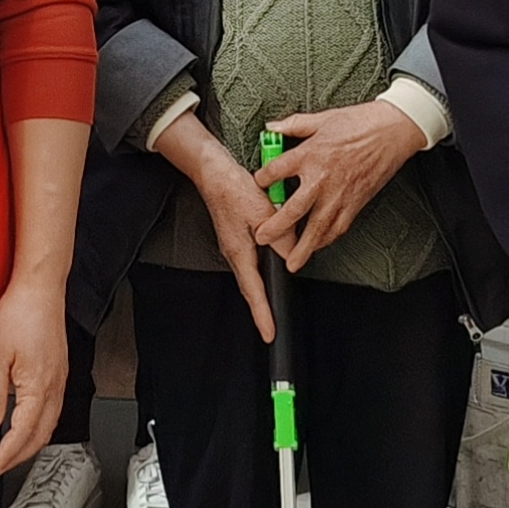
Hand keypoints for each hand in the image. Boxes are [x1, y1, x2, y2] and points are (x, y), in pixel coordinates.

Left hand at [0, 271, 66, 476]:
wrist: (40, 287)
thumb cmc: (20, 313)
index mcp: (39, 387)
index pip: (22, 434)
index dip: (7, 455)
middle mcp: (55, 386)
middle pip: (41, 435)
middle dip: (20, 456)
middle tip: (0, 466)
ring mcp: (61, 378)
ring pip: (50, 423)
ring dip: (32, 442)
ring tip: (11, 451)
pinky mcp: (60, 369)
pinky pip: (54, 408)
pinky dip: (40, 425)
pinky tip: (27, 422)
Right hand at [153, 109, 281, 340]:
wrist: (214, 173)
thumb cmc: (234, 190)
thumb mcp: (264, 213)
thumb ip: (282, 237)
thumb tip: (294, 256)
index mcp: (239, 251)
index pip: (253, 291)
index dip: (262, 314)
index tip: (268, 333)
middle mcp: (234, 253)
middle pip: (250, 289)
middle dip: (260, 310)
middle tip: (270, 329)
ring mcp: (235, 247)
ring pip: (251, 276)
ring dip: (260, 293)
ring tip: (270, 310)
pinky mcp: (237, 238)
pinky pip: (251, 262)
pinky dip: (260, 274)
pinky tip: (269, 273)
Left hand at [255, 100, 427, 268]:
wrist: (393, 130)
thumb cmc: (360, 122)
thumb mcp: (322, 119)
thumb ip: (293, 125)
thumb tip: (272, 127)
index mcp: (309, 154)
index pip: (276, 171)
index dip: (263, 180)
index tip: (259, 184)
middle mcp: (322, 178)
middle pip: (293, 210)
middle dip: (276, 228)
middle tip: (263, 238)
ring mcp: (340, 194)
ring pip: (318, 227)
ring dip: (303, 247)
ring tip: (292, 262)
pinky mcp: (356, 202)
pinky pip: (339, 226)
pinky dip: (327, 239)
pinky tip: (318, 246)